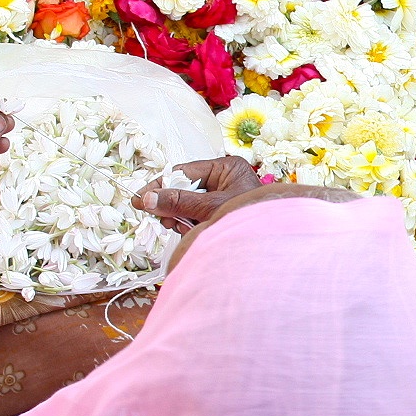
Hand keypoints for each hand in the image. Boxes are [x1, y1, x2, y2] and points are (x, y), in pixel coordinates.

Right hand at [133, 157, 262, 233]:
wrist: (273, 247)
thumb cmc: (250, 220)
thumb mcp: (211, 208)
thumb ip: (179, 202)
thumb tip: (147, 199)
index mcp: (227, 168)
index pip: (184, 172)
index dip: (161, 186)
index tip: (141, 198)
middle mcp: (225, 180)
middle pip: (184, 189)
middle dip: (172, 205)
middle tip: (163, 219)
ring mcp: (223, 199)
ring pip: (188, 205)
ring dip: (180, 218)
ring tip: (182, 227)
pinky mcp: (221, 216)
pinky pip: (196, 217)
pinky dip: (190, 225)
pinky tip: (192, 231)